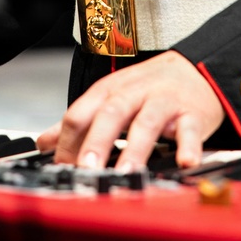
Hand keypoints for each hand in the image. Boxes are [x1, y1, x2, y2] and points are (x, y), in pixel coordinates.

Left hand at [37, 51, 223, 170]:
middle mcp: (135, 93)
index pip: (81, 112)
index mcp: (109, 91)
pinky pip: (190, 130)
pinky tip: (185, 162)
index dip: (68, 141)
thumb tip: (44, 143)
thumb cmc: (149, 87)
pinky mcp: (192, 114)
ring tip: (128, 172)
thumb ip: (79, 120)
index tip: (62, 170)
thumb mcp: (111, 96)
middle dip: (98, 141)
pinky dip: (189, 146)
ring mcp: (164, 102)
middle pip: (112, 113)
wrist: (196, 68)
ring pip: (148, 121)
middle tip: (87, 168)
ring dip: (137, 147)